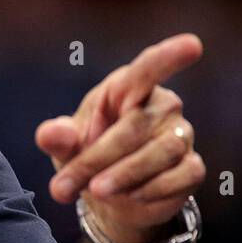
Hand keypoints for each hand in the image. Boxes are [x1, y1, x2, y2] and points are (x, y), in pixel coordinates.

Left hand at [35, 34, 205, 242]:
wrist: (109, 197)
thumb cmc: (87, 154)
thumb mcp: (66, 146)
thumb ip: (58, 137)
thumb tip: (48, 134)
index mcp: (128, 87)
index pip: (149, 68)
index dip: (169, 56)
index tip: (193, 45)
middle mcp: (162, 106)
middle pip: (135, 126)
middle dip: (97, 159)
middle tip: (64, 186)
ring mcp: (181, 135)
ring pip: (162, 151)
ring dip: (125, 175)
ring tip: (95, 192)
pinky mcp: (192, 167)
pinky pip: (182, 175)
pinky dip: (154, 189)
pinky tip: (132, 197)